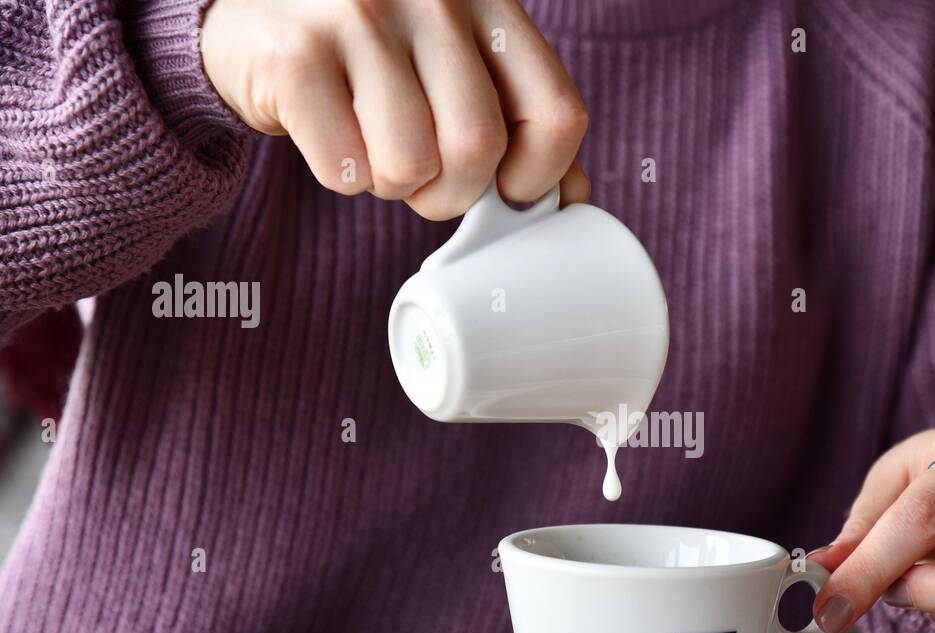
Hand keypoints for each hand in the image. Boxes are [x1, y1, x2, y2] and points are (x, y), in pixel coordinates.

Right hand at [200, 0, 589, 218]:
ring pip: (410, 165)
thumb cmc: (377, 58)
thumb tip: (569, 200)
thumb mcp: (459, 69)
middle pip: (478, 149)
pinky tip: (330, 136)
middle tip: (426, 181)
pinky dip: (342, 177)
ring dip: (392, 186)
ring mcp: (359, 15)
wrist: (255, 17)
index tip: (509, 188)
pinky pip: (346, 169)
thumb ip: (519, 122)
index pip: (556, 114)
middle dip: (452, 195)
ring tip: (373, 149)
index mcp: (489, 2)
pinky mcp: (296, 54)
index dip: (539, 176)